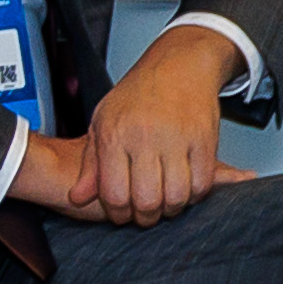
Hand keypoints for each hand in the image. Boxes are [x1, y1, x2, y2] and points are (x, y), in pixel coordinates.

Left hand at [14, 29, 248, 226]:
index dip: (118, 213)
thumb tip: (77, 198)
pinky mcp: (205, 140)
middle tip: (146, 214)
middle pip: (147, 200)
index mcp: (115, 135)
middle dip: (146, 217)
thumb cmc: (136, 96)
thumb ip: (91, 165)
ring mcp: (177, 138)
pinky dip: (195, 195)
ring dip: (172, 209)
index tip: (122, 215)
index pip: (114, 193)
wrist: (178, 66)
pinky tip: (185, 189)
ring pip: (177, 196)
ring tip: (165, 202)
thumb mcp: (102, 123)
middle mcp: (145, 137)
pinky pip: (202, 184)